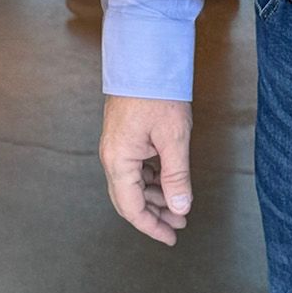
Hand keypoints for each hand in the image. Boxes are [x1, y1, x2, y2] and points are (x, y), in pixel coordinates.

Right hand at [100, 95, 193, 245]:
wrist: (144, 55)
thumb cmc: (156, 92)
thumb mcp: (173, 138)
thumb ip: (176, 176)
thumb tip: (179, 207)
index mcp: (119, 160)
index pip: (132, 208)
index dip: (152, 226)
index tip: (171, 236)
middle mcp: (112, 156)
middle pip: (129, 199)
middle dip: (154, 214)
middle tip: (179, 223)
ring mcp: (116, 145)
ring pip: (132, 184)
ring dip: (154, 197)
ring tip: (178, 205)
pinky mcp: (124, 135)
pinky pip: (134, 168)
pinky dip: (151, 179)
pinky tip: (168, 181)